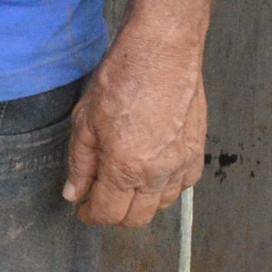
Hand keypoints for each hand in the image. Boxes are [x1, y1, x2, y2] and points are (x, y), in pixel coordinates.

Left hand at [63, 38, 207, 228]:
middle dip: (115, 215)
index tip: (83, 210)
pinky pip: (183, 185)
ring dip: (141, 203)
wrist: (162, 53)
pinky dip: (167, 187)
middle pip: (137, 218)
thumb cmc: (122, 79)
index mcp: (125, 168)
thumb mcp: (85, 121)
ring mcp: (181, 164)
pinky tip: (152, 173)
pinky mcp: (197, 151)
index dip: (92, 216)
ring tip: (125, 185)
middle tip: (100, 200)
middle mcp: (157, 173)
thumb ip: (80, 163)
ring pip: (162, 205)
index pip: (108, 213)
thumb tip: (74, 193)